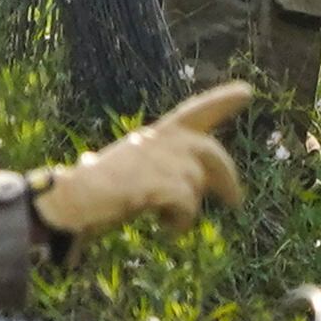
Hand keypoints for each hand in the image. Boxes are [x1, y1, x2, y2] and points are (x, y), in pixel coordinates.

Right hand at [30, 83, 251, 243]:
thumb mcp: (129, 169)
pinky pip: (188, 208)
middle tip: (236, 202)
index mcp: (154, 135)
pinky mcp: (164, 183)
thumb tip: (178, 188)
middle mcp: (163, 140)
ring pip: (197, 185)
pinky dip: (179, 223)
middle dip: (227, 178)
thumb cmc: (92, 190)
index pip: (194, 111)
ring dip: (185, 210)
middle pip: (211, 153)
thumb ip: (155, 169)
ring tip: (164, 222)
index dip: (221, 101)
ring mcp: (165, 160)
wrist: (73, 200)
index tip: (247, 91)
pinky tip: (163, 228)